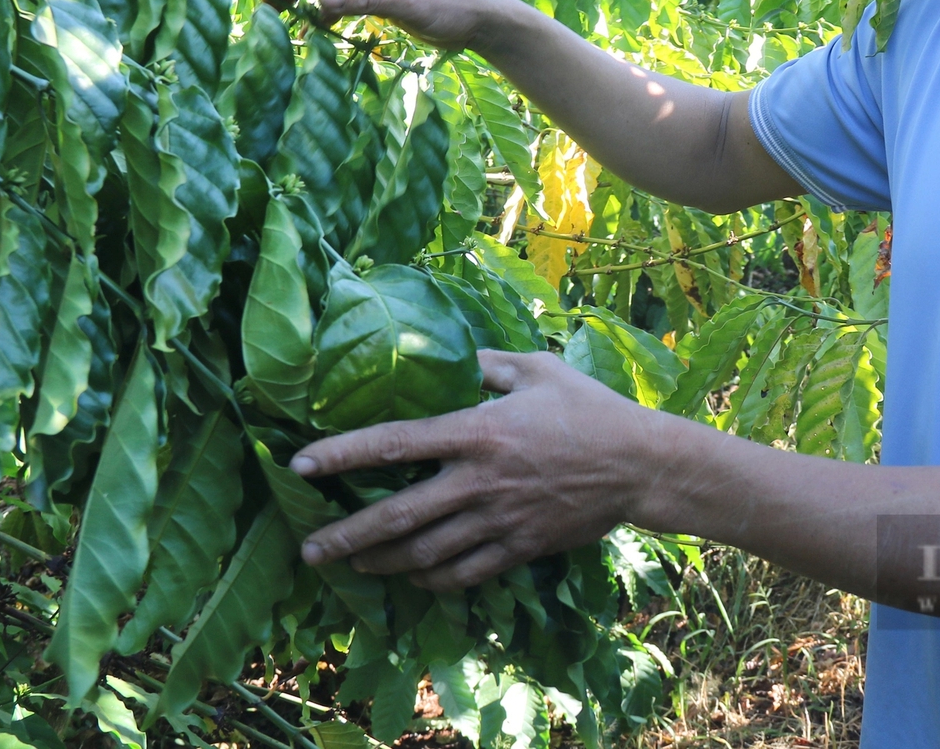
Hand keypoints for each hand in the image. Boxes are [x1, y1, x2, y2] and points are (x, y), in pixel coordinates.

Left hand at [288, 350, 664, 589]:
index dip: (340, 454)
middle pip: (397, 515)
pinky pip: (462, 573)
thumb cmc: (589, 409)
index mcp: (477, 432)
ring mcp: (497, 521)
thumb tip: (450, 361)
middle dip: (346, 536)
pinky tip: (411, 576)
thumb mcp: (536, 368)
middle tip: (309, 549)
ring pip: (424, 553)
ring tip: (350, 566)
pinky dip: (429, 579)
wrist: (640, 465)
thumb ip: (486, 365)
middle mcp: (479, 481)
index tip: (300, 465)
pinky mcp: (518, 548)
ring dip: (379, 562)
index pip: (393, 443)